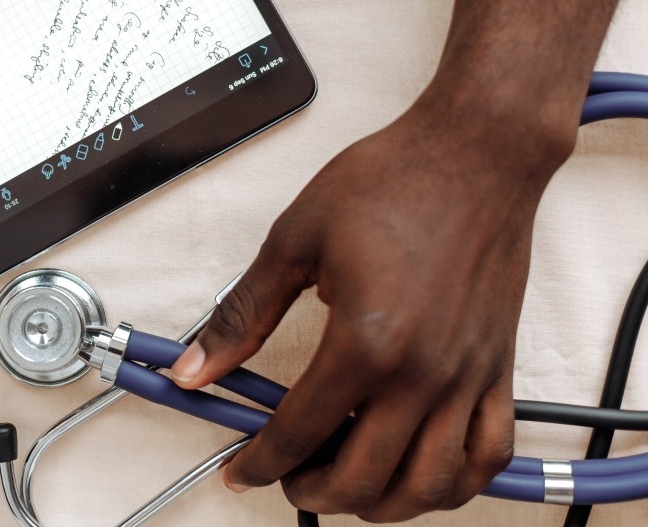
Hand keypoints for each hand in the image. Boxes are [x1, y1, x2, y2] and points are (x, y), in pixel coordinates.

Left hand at [170, 98, 573, 521]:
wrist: (476, 151)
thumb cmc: (394, 181)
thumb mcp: (294, 240)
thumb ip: (242, 315)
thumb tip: (196, 367)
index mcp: (365, 341)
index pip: (298, 433)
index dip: (259, 463)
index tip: (242, 469)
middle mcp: (422, 372)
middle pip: (363, 478)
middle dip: (311, 492)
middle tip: (286, 477)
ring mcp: (467, 376)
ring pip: (429, 486)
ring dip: (380, 504)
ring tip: (345, 484)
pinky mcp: (498, 368)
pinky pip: (488, 456)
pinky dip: (454, 484)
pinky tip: (421, 475)